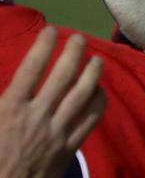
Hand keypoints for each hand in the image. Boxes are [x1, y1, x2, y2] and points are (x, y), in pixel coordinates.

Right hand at [0, 29, 106, 177]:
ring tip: (98, 60)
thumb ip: (1, 98)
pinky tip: (101, 92)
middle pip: (61, 77)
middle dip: (73, 54)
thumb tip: (11, 80)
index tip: (52, 30)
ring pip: (81, 97)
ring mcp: (55, 131)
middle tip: (81, 39)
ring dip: (92, 76)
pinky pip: (89, 121)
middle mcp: (36, 115)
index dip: (43, 46)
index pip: (31, 68)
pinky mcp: (68, 147)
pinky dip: (97, 104)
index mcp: (10, 105)